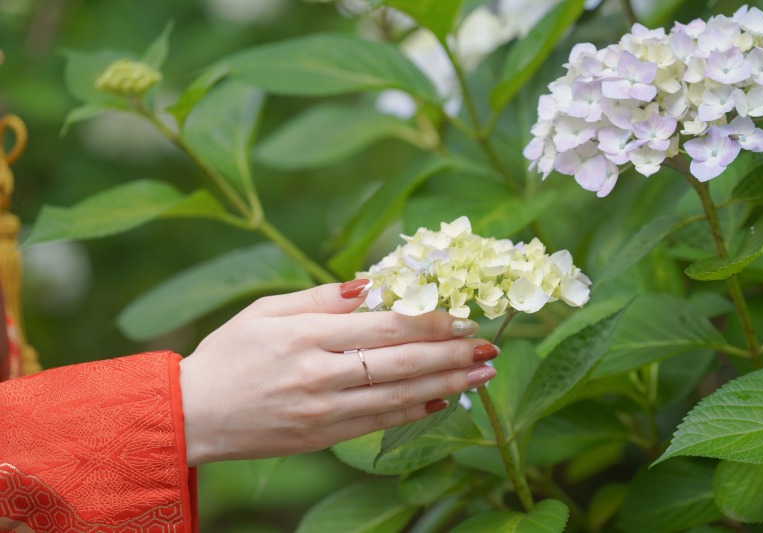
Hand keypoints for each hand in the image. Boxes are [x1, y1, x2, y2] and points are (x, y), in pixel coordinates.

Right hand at [179, 280, 498, 465]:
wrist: (194, 414)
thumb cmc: (229, 354)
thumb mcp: (266, 311)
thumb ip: (320, 297)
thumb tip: (371, 283)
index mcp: (304, 335)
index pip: (384, 328)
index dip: (430, 322)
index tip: (463, 317)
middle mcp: (317, 375)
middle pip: (400, 363)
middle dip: (451, 353)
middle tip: (490, 345)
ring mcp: (321, 412)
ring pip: (398, 397)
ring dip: (446, 384)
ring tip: (482, 374)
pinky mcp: (321, 438)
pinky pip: (378, 424)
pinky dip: (415, 412)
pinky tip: (443, 400)